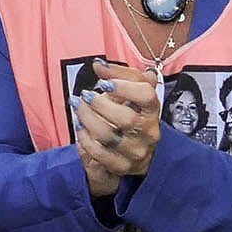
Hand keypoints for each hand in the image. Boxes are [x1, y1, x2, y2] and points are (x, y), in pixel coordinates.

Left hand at [75, 71, 158, 194]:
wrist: (135, 146)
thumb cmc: (131, 112)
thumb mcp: (130, 90)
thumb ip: (117, 74)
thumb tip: (98, 65)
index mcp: (153, 111)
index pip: (146, 96)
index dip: (124, 87)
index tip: (104, 83)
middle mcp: (149, 133)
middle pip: (125, 119)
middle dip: (100, 104)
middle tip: (85, 95)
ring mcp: (137, 152)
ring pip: (108, 137)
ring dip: (87, 119)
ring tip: (78, 107)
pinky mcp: (123, 167)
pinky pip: (99, 154)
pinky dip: (85, 140)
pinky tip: (80, 128)